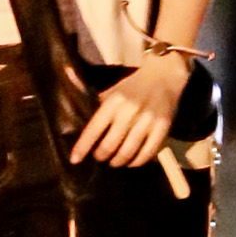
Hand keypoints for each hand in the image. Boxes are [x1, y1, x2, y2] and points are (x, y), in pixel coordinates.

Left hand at [70, 54, 189, 166]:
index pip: (94, 129)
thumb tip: (71, 94)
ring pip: (128, 152)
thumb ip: (93, 99)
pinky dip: (138, 162)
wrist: (164, 75)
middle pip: (110, 145)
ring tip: (114, 162)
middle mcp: (130, 110)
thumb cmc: (133, 86)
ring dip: (118, 161)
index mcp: (114, 101)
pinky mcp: (163, 126)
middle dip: (101, 156)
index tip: (75, 160)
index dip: (82, 147)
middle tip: (100, 158)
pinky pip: (148, 153)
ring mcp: (148, 119)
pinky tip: (132, 162)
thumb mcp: (112, 89)